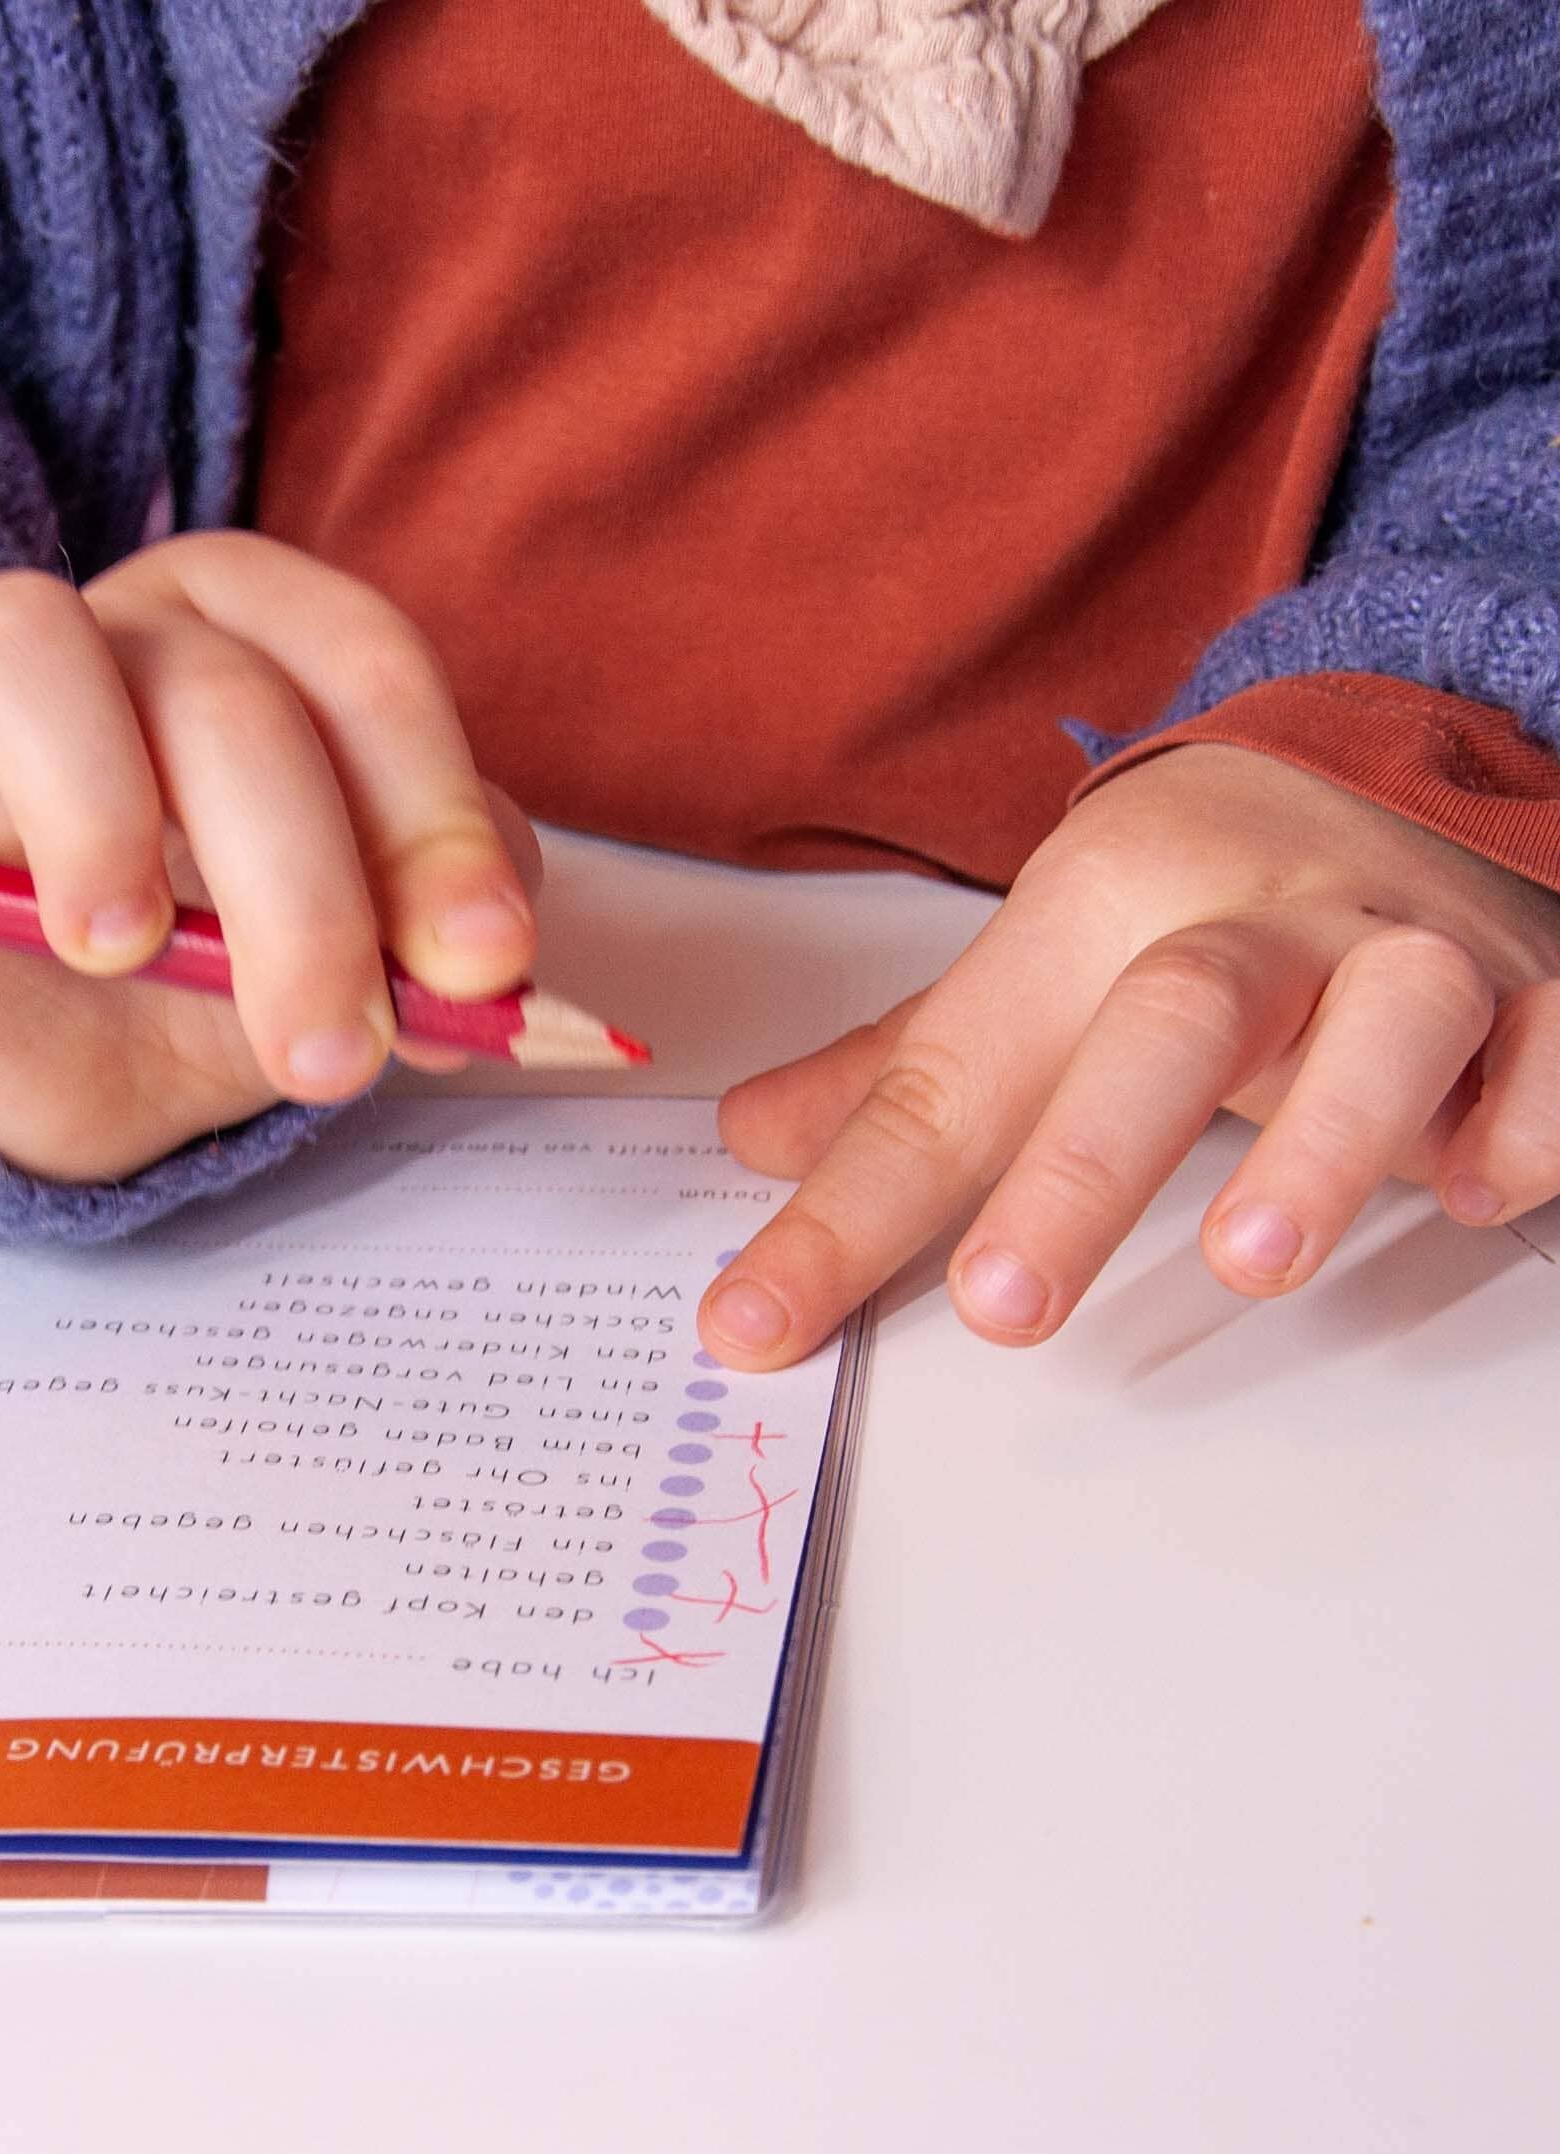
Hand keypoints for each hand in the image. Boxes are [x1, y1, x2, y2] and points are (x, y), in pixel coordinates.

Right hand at [0, 533, 538, 1183]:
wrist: (49, 1070)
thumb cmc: (206, 987)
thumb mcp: (340, 971)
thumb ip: (423, 938)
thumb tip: (482, 972)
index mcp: (259, 648)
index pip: (357, 668)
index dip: (428, 813)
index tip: (475, 962)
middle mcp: (119, 638)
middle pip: (215, 696)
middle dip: (298, 888)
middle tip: (326, 1047)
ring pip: (18, 644)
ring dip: (91, 804)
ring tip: (113, 947)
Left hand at [702, 743, 1559, 1365]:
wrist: (1383, 758)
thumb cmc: (1187, 897)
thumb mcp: (1031, 971)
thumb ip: (902, 1073)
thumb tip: (746, 1143)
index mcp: (1095, 913)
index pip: (947, 1083)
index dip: (843, 1214)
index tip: (752, 1323)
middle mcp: (1252, 919)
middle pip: (1162, 1027)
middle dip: (1082, 1169)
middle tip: (1005, 1306)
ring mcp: (1403, 945)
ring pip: (1385, 1019)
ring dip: (1322, 1144)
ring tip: (1254, 1264)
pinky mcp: (1542, 981)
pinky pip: (1554, 1049)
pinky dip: (1527, 1123)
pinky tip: (1476, 1189)